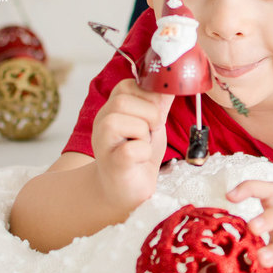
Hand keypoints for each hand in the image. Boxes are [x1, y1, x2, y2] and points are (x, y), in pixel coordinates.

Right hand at [91, 79, 173, 211]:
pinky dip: (143, 152)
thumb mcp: (152, 123)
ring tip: (142, 145)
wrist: (125, 190)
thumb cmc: (138, 155)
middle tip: (151, 132)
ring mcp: (103, 143)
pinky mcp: (112, 164)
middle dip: (149, 115)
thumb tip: (170, 82)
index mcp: (112, 107)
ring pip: (122, 122)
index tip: (153, 116)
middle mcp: (101, 121)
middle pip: (122, 100)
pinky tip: (140, 160)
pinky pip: (131, 149)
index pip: (128, 85)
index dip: (148, 97)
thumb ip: (159, 103)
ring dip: (144, 133)